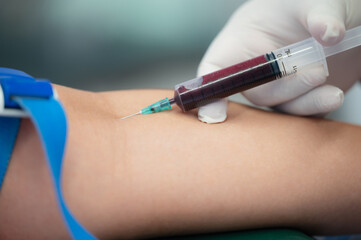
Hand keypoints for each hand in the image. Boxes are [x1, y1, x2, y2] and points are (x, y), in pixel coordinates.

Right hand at [197, 0, 360, 122]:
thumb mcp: (311, 0)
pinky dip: (317, 108)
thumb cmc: (305, 3)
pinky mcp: (301, 96)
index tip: (215, 116)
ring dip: (304, 102)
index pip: (214, 73)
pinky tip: (332, 95)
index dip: (209, 95)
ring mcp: (278, 86)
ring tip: (331, 91)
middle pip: (255, 93)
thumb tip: (329, 34)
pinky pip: (302, 112)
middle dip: (284, 89)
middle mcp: (255, 69)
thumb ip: (319, 12)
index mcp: (240, 43)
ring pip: (280, 107)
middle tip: (315, 73)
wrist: (337, 17)